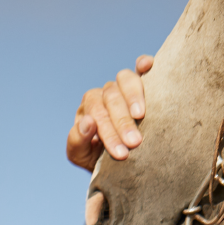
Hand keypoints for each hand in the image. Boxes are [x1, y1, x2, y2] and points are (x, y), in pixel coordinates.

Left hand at [67, 55, 153, 170]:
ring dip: (133, 96)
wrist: (117, 160)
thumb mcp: (80, 155)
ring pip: (125, 79)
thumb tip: (87, 122)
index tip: (121, 153)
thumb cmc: (96, 157)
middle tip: (134, 143)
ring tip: (140, 115)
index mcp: (88, 109)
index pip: (96, 114)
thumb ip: (77, 141)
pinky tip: (147, 65)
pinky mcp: (140, 82)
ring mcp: (122, 86)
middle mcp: (104, 94)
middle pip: (111, 98)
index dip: (109, 133)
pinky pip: (141, 67)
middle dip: (122, 122)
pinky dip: (143, 64)